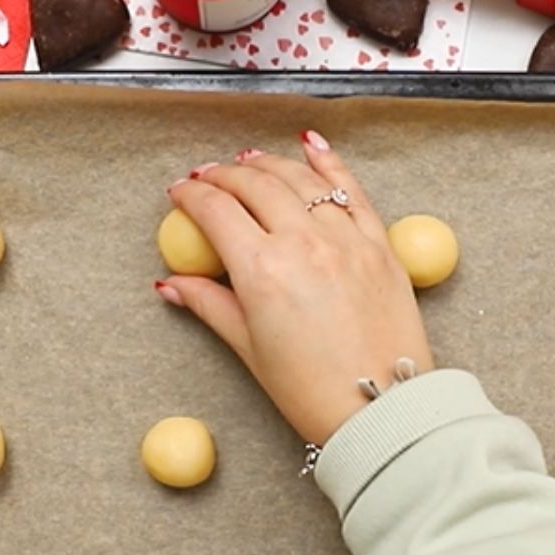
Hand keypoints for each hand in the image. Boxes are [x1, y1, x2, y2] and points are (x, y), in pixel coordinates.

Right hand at [157, 131, 433, 443]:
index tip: (179, 194)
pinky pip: (351, 189)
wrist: (382, 408)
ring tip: (248, 161)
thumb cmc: (314, 391)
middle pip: (254, 185)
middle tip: (207, 177)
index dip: (191, 196)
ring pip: (299, 179)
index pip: (216, 211)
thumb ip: (210, 305)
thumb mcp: (250, 350)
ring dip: (267, 164)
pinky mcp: (378, 244)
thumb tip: (172, 284)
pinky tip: (310, 146)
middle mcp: (303, 243)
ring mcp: (345, 239)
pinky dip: (328, 163)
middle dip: (223, 175)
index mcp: (263, 271)